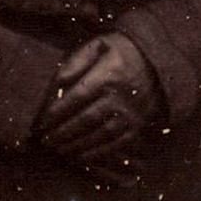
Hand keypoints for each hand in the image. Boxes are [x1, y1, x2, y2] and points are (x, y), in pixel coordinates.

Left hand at [28, 32, 158, 169]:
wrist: (159, 63)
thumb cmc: (123, 52)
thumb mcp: (100, 44)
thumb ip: (77, 60)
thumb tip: (59, 81)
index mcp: (107, 75)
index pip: (77, 96)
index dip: (57, 110)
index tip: (42, 121)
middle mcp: (119, 97)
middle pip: (86, 119)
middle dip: (63, 132)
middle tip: (45, 140)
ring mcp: (130, 114)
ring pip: (99, 134)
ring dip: (77, 145)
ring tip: (58, 149)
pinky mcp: (138, 126)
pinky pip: (116, 144)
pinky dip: (97, 153)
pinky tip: (81, 156)